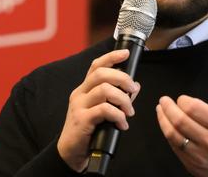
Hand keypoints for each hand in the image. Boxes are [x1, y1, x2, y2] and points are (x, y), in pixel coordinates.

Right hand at [57, 49, 140, 171]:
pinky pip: (104, 110)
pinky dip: (118, 116)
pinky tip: (122, 124)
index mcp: (84, 89)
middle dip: (122, 79)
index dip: (111, 57)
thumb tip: (135, 86)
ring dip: (123, 100)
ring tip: (129, 112)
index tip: (125, 54)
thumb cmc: (88, 131)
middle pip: (101, 74)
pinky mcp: (82, 119)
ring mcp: (79, 106)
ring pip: (105, 90)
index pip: (96, 66)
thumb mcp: (101, 111)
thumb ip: (117, 98)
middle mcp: (80, 94)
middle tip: (133, 90)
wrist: (72, 153)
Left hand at [156, 95, 207, 176]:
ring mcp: (199, 155)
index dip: (182, 100)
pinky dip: (168, 133)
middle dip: (168, 107)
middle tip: (164, 100)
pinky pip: (174, 145)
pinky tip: (166, 125)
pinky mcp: (191, 164)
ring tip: (160, 110)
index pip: (193, 108)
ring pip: (172, 134)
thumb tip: (187, 104)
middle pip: (179, 120)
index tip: (181, 99)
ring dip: (163, 119)